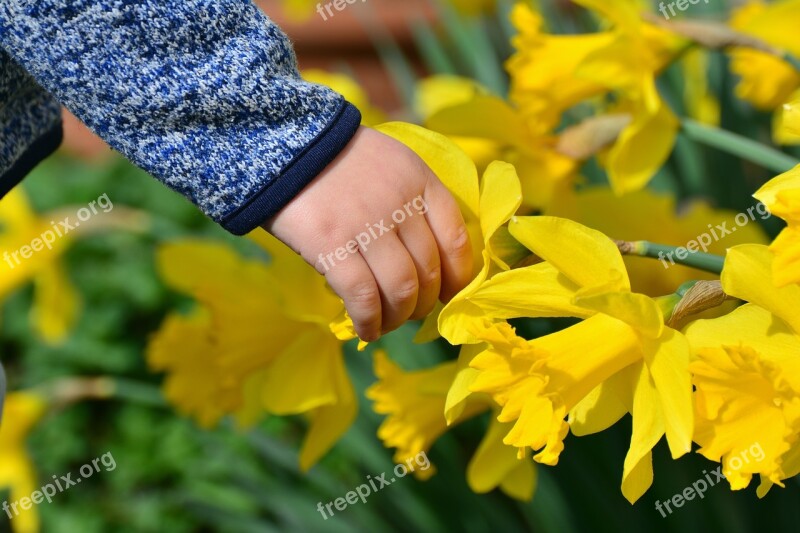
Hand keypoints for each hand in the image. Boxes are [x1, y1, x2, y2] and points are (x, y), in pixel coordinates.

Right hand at [264, 126, 472, 340]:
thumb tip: (429, 265)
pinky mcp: (331, 245)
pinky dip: (369, 321)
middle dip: (423, 303)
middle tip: (408, 311)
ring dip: (397, 317)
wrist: (283, 142)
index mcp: (420, 180)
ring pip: (400, 289)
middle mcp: (400, 203)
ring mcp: (367, 224)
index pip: (456, 239)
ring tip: (386, 324)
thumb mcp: (390, 164)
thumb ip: (414, 202)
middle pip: (428, 271)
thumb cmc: (338, 160)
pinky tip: (365, 330)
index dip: (458, 277)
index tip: (448, 294)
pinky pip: (363, 296)